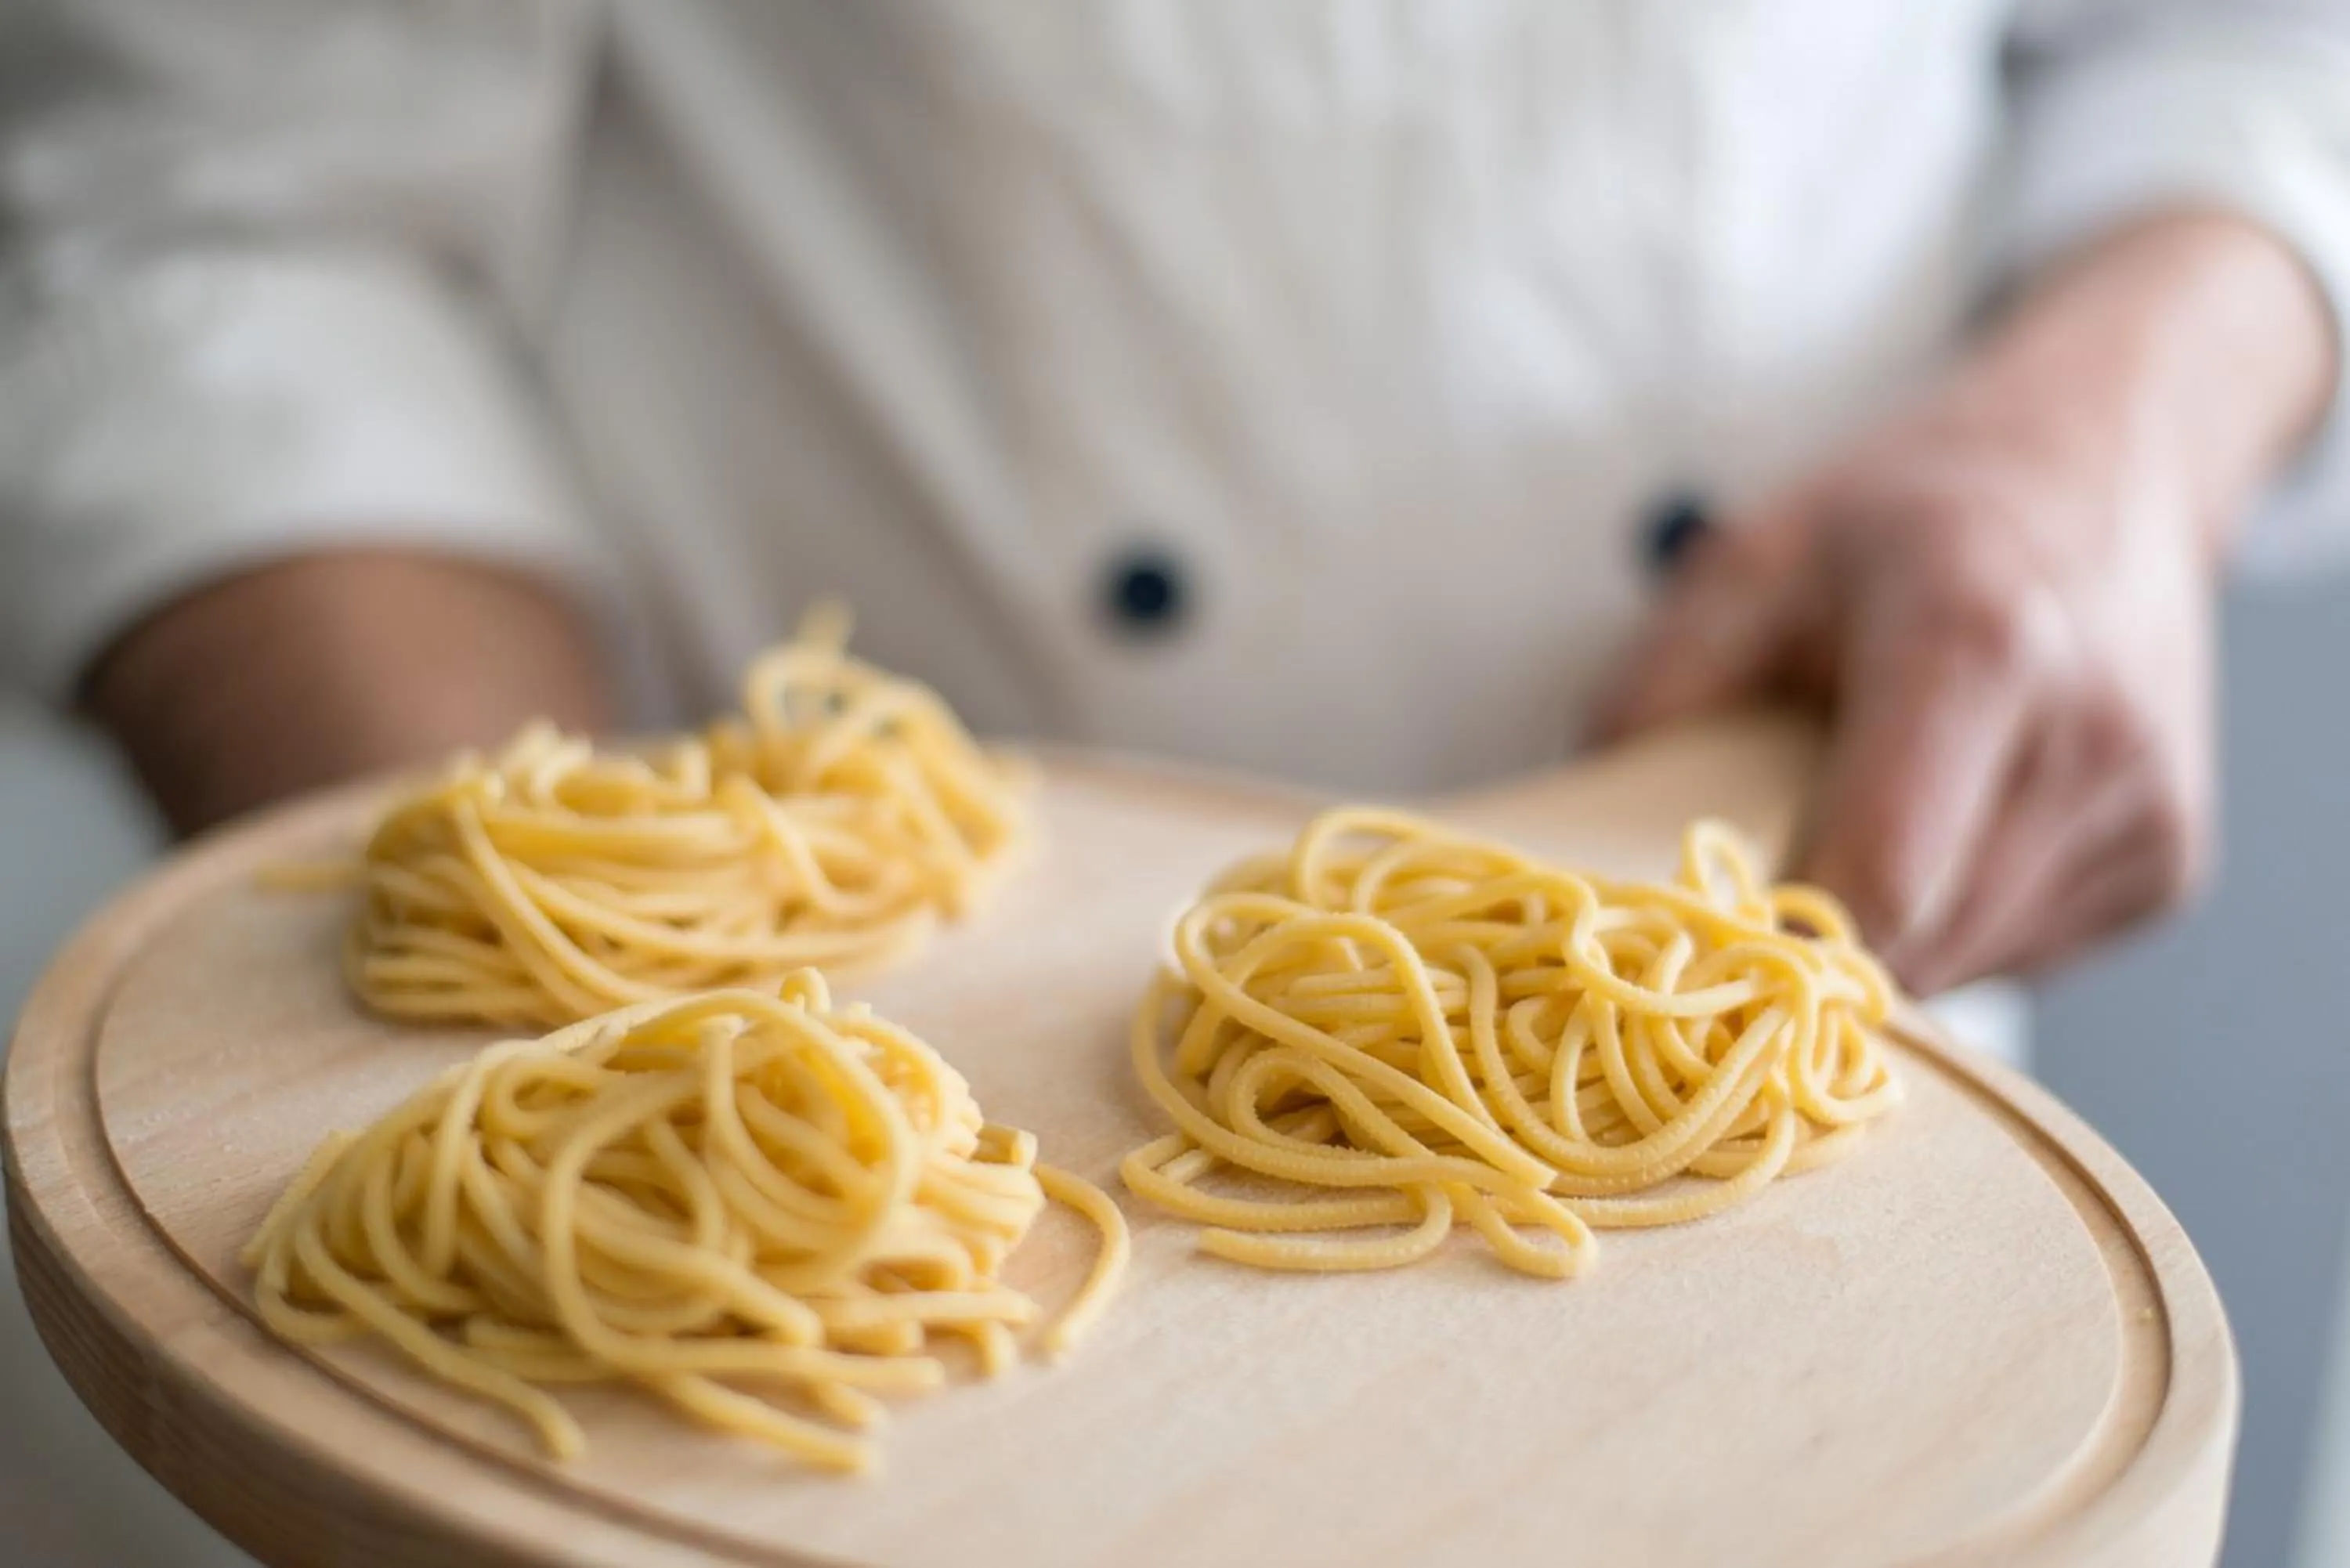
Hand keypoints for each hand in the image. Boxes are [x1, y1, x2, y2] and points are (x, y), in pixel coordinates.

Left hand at [1590, 213, 2332, 993]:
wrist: (2108, 471)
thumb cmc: (1914, 517)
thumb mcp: (1755, 556)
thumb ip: (1660, 685)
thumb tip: (1587, 840)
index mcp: (1978, 649)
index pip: (1879, 882)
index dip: (1775, 945)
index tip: (1695, 950)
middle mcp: (2087, 741)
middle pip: (1915, 946)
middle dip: (1813, 952)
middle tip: (1743, 903)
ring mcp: (2144, 814)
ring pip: (1967, 970)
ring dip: (1884, 945)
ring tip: (1849, 836)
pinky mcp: (2170, 864)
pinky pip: (2023, 957)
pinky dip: (1954, 928)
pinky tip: (1941, 835)